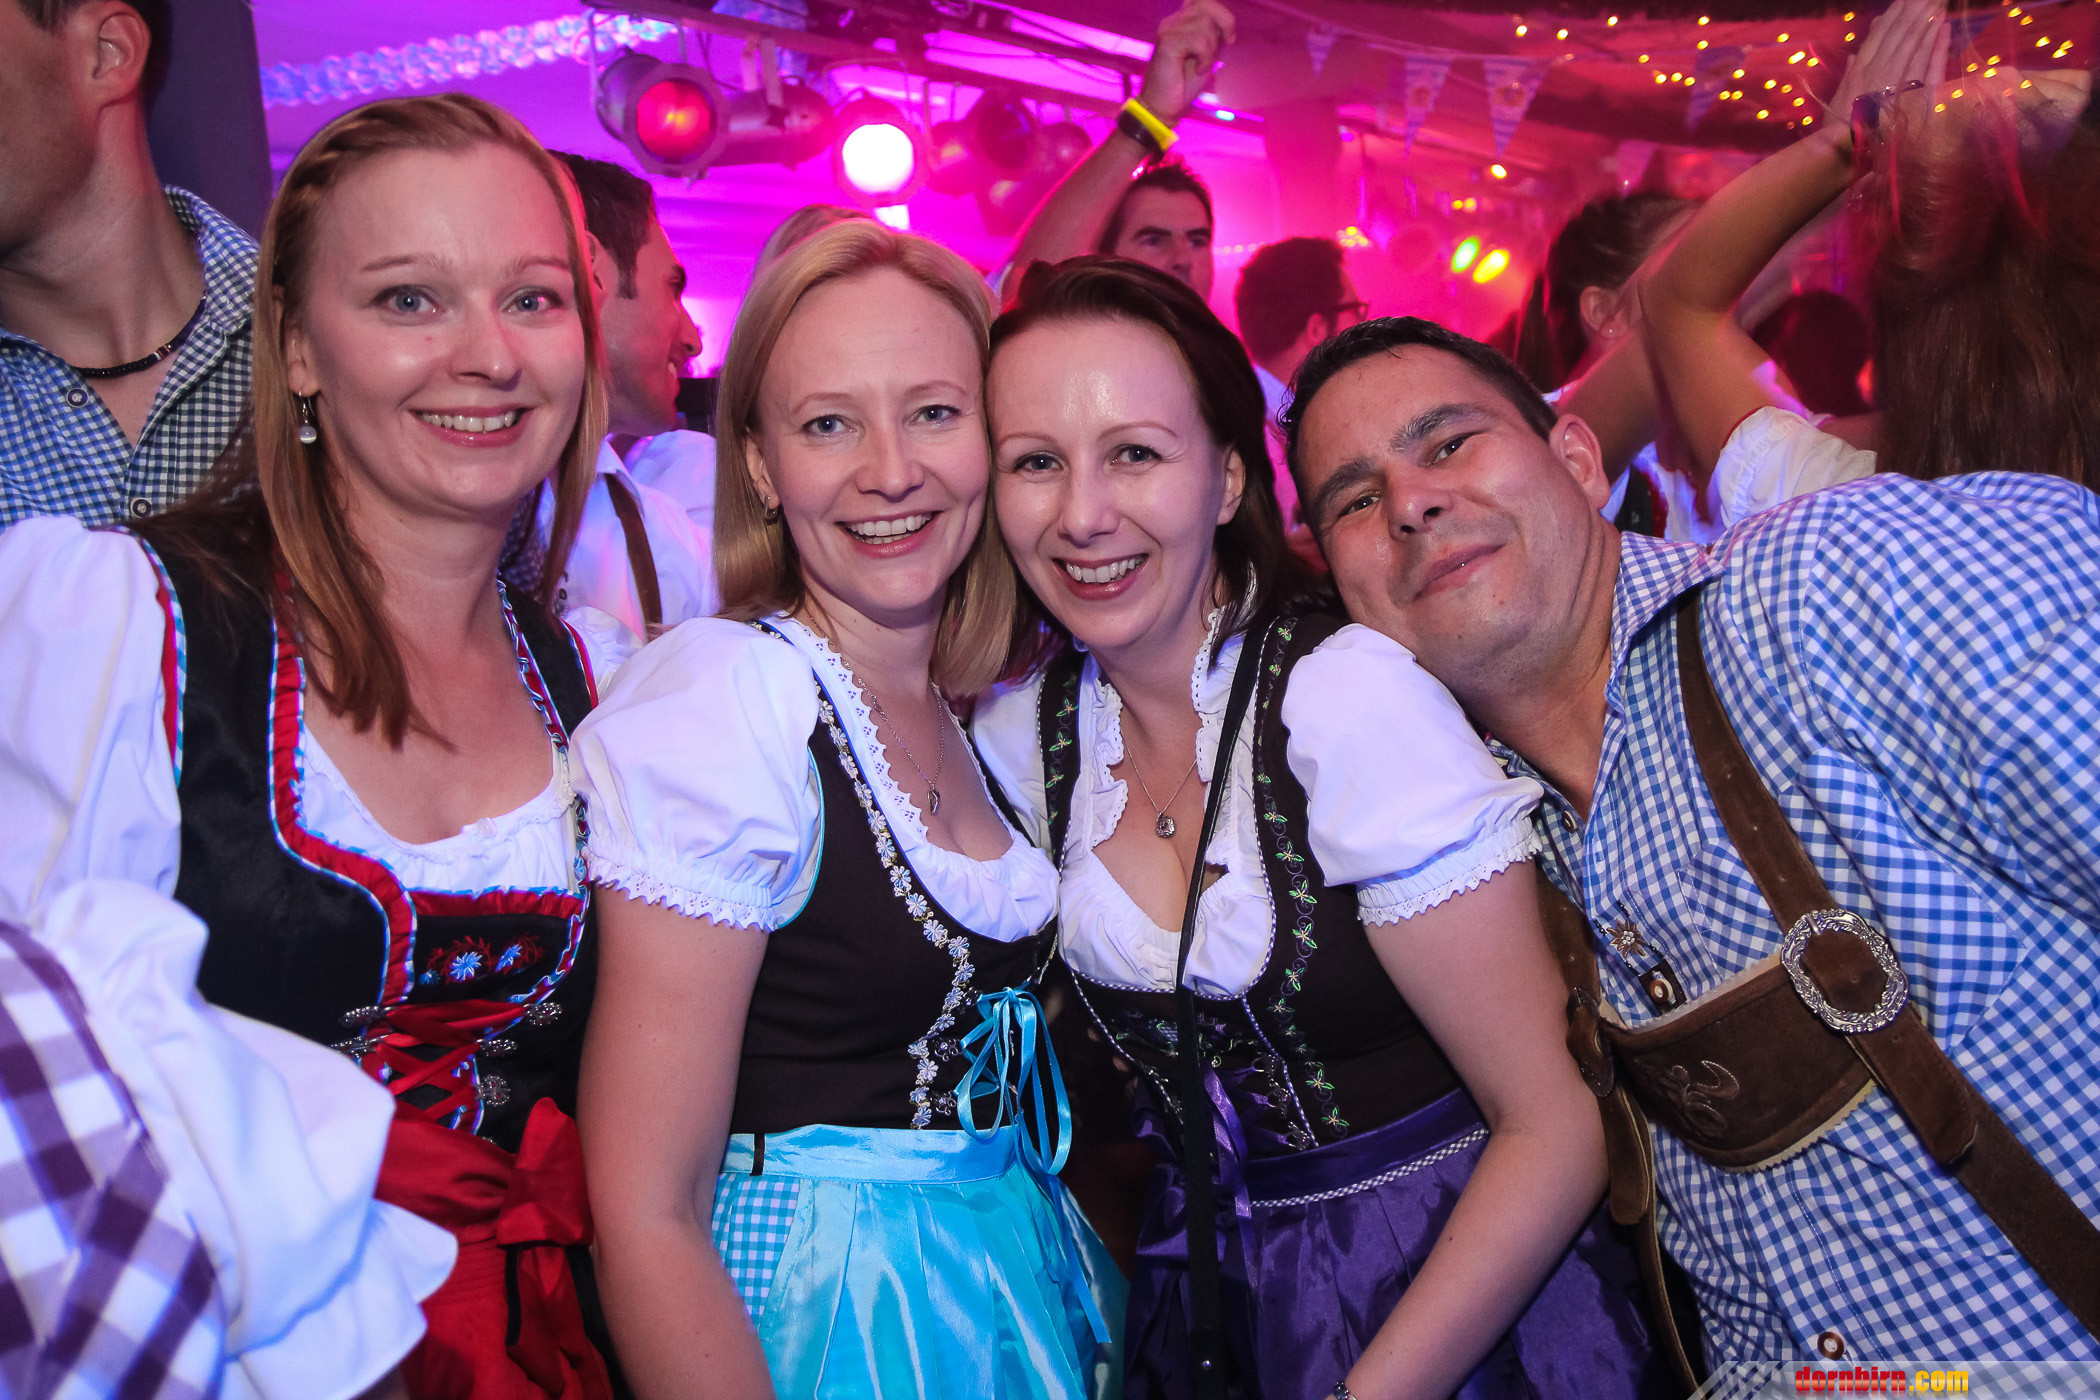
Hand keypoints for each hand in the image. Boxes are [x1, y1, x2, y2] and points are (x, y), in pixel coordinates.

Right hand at [1137, 0, 1234, 123]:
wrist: (1162, 107)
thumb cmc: (1184, 84)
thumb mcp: (1205, 55)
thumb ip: (1213, 37)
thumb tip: (1228, 26)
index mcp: (1182, 21)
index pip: (1205, 1)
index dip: (1222, 15)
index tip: (1228, 38)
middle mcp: (1173, 20)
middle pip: (1208, 3)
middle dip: (1223, 25)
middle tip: (1219, 49)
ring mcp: (1169, 29)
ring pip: (1205, 23)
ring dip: (1211, 48)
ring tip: (1201, 64)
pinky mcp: (1168, 42)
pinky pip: (1198, 40)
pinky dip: (1204, 57)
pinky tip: (1197, 69)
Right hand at [1828, 0, 1950, 149]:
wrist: (1847, 149)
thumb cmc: (1839, 127)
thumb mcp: (1839, 98)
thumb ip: (1849, 75)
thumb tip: (1854, 55)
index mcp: (1860, 67)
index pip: (1879, 35)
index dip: (1892, 15)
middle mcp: (1878, 66)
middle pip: (1899, 32)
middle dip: (1912, 9)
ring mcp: (1896, 76)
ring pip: (1913, 41)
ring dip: (1925, 19)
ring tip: (1936, 1)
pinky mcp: (1912, 90)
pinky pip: (1926, 62)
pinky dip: (1936, 43)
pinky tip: (1943, 26)